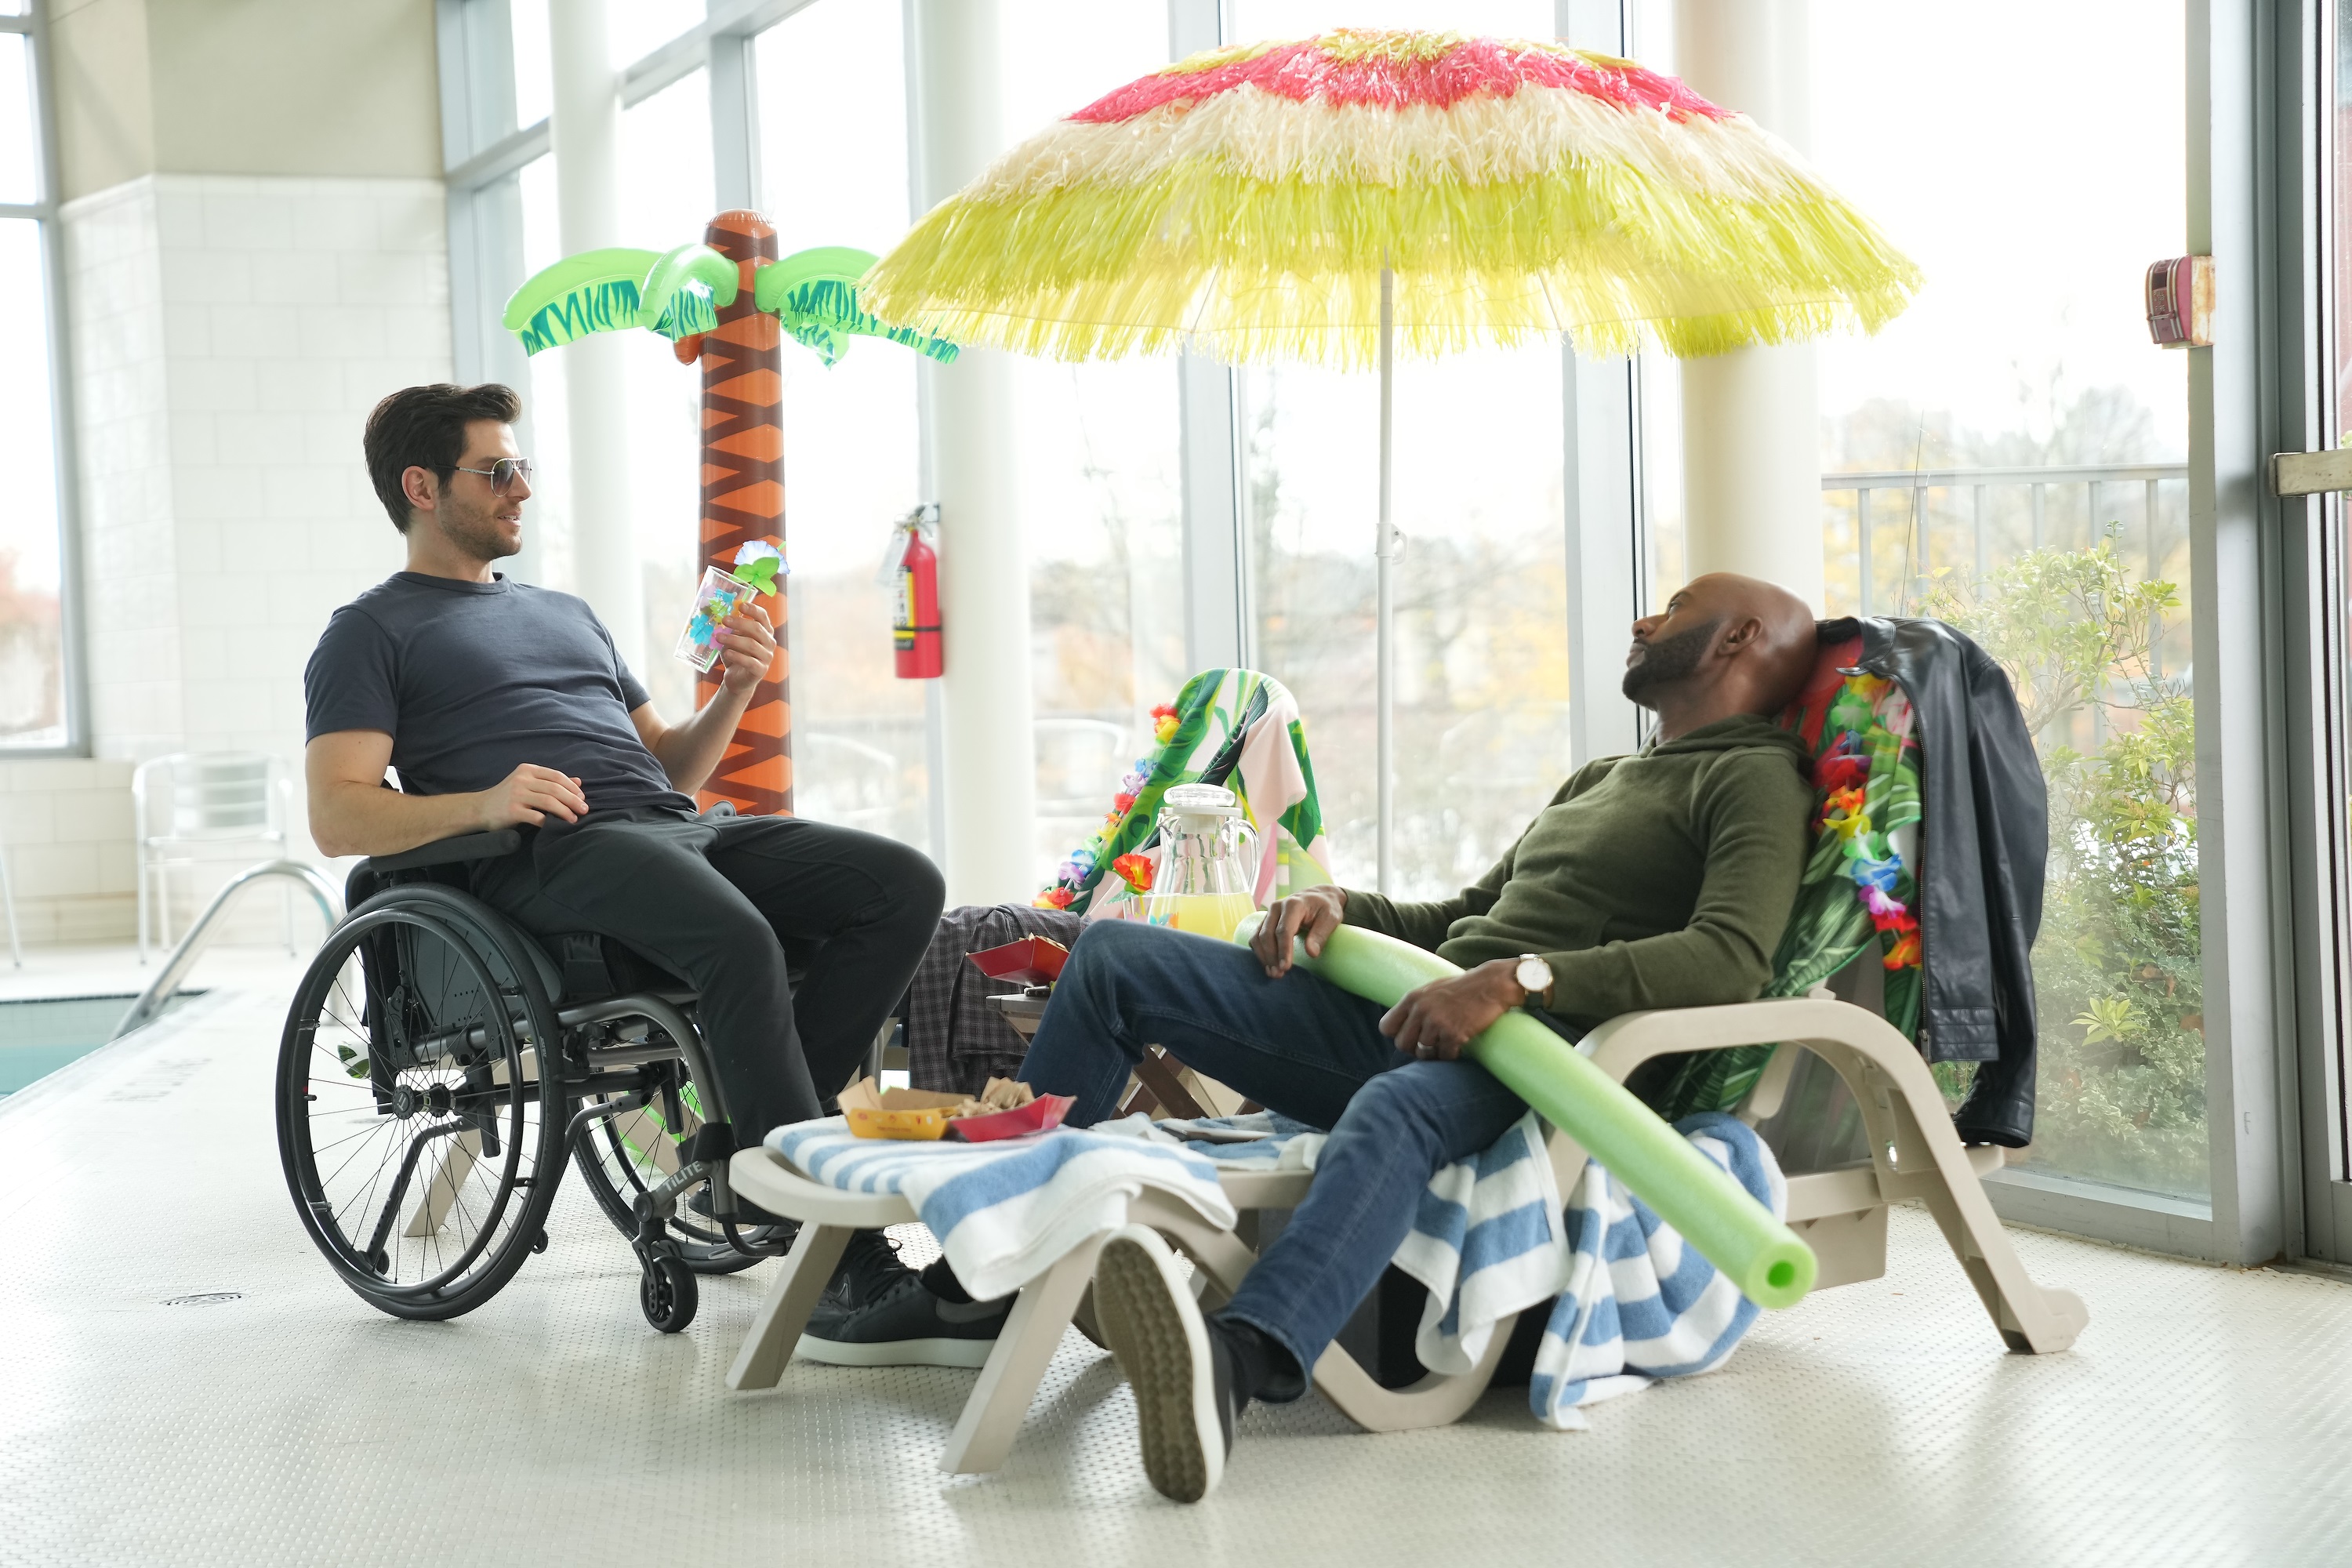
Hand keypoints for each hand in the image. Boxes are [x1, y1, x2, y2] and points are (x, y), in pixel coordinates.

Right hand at [478, 763, 586, 829]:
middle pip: (555, 789)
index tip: (582, 798)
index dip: (572, 787)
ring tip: (574, 819)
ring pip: (549, 802)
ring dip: (565, 811)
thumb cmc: (508, 796)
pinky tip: (556, 826)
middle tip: (584, 810)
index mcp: (528, 770)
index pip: (556, 776)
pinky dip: (549, 822)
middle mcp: (522, 780)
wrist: (480, 808)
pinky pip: (536, 817)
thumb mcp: (528, 783)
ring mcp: (516, 795)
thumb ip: (550, 782)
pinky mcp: (512, 811)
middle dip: (573, 800)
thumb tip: (578, 782)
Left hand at [713, 601, 778, 695]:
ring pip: (752, 644)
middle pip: (757, 629)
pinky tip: (726, 653)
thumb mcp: (733, 638)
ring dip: (733, 639)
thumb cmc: (736, 655)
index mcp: (765, 632)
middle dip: (740, 623)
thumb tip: (721, 614)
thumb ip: (732, 628)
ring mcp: (767, 657)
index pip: (763, 617)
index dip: (753, 610)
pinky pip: (750, 662)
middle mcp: (769, 643)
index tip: (740, 605)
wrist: (737, 679)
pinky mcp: (761, 670)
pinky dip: (737, 656)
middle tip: (724, 620)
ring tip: (718, 637)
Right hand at [1251, 884, 1347, 977]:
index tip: (1285, 967)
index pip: (1284, 930)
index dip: (1283, 950)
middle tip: (1279, 974)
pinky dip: (1260, 952)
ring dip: (1263, 957)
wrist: (1319, 897)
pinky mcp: (1266, 921)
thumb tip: (1312, 953)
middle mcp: (1277, 907)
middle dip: (1271, 956)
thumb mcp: (1331, 918)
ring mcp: (1269, 914)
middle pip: (1267, 934)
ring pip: (1258, 937)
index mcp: (1293, 904)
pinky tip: (1268, 965)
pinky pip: (1256, 938)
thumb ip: (1321, 934)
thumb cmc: (1326, 908)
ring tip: (1273, 973)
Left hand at [1378, 960, 1524, 1061]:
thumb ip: (1415, 1005)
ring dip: (1434, 1054)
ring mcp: (1437, 1023)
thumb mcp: (1432, 989)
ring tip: (1445, 1046)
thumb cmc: (1463, 987)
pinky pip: (1445, 1056)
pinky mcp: (1454, 1034)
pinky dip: (1451, 1055)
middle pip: (1402, 1044)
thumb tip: (1402, 1025)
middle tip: (1429, 1046)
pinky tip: (1458, 1047)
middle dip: (1414, 1049)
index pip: (1386, 1027)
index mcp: (1412, 998)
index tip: (1410, 1036)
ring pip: (1423, 1053)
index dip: (1397, 1035)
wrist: (1492, 985)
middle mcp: (1421, 1010)